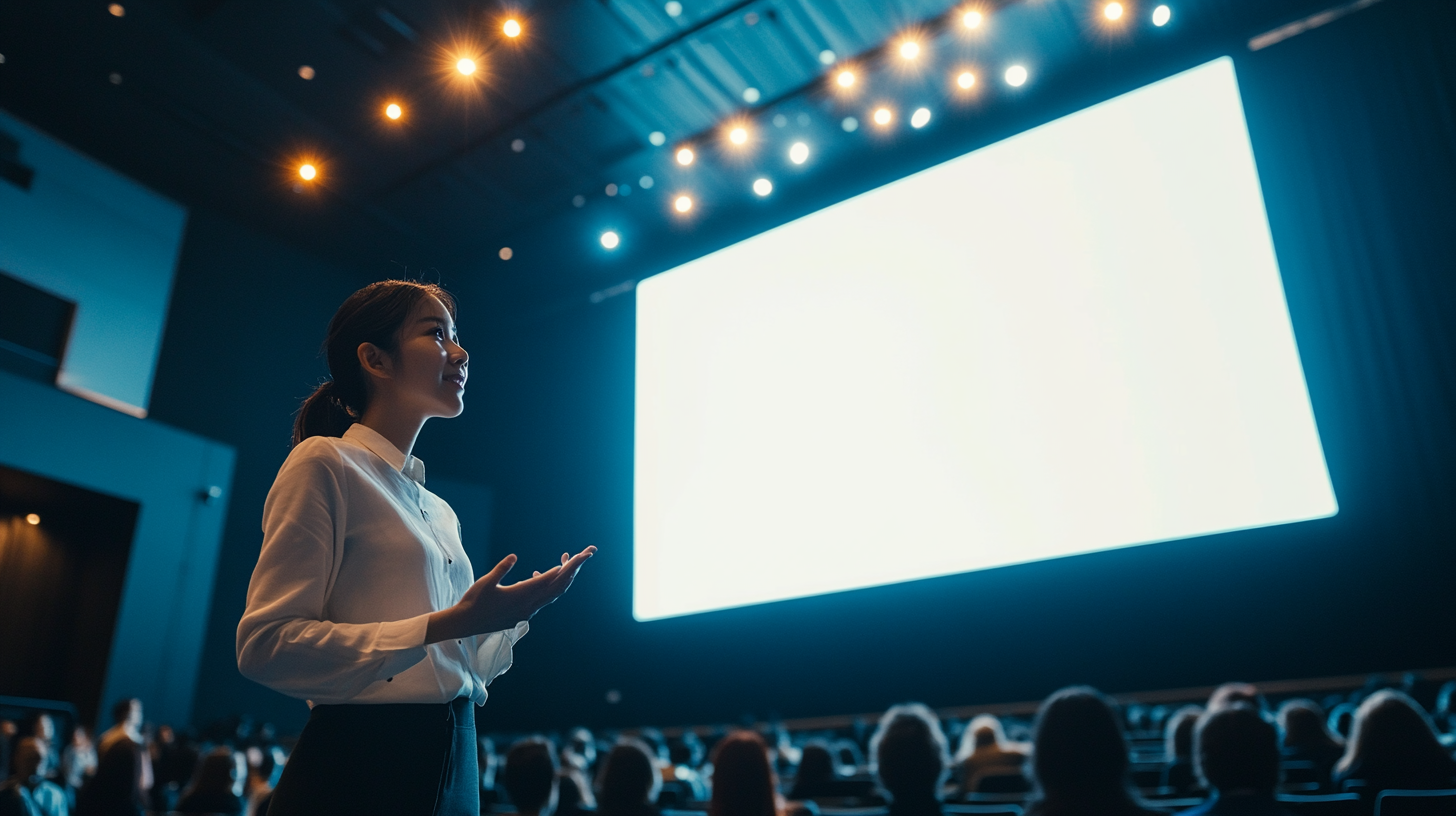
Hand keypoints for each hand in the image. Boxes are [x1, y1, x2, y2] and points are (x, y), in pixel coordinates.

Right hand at [425, 547, 595, 643]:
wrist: (466, 623)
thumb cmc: (474, 601)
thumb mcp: (486, 582)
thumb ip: (501, 569)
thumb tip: (514, 556)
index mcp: (519, 596)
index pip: (545, 581)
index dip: (560, 570)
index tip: (573, 559)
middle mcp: (527, 606)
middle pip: (555, 589)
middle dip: (570, 572)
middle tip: (582, 557)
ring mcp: (526, 613)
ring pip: (550, 596)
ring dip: (560, 580)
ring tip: (567, 563)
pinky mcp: (522, 615)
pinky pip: (541, 601)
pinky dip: (546, 588)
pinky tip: (537, 577)